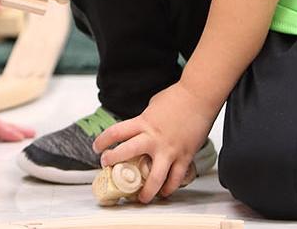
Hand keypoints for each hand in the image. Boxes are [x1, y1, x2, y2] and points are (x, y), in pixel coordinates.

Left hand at [93, 82, 219, 202]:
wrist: (199, 96)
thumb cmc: (177, 97)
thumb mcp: (153, 107)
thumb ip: (145, 121)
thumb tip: (140, 128)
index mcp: (143, 122)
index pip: (116, 132)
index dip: (103, 141)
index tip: (97, 147)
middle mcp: (153, 138)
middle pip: (127, 153)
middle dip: (114, 161)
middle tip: (108, 168)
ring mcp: (169, 149)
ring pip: (154, 177)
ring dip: (146, 191)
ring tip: (141, 198)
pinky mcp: (185, 156)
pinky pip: (176, 178)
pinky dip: (169, 188)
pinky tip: (164, 192)